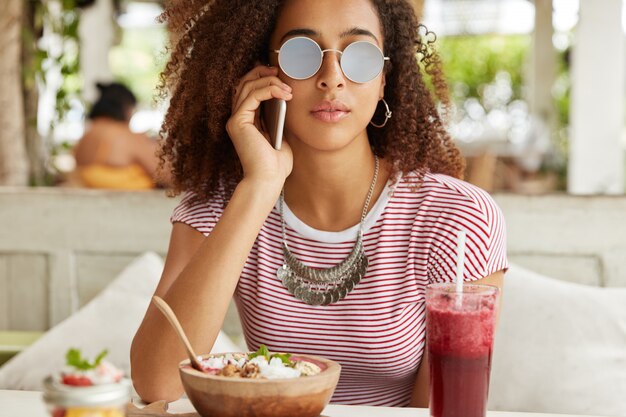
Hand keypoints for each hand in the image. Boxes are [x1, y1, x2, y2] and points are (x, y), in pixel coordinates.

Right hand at [226, 65, 292, 185]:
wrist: (268, 180)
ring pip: (247, 86)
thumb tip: (285, 98)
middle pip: (244, 83)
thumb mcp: (281, 135)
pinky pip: (252, 96)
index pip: (249, 90)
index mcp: (247, 121)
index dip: (262, 77)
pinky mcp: (238, 123)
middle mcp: (237, 119)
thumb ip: (279, 118)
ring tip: (287, 87)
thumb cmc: (276, 165)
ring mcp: (235, 120)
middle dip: (262, 73)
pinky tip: (284, 93)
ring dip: (269, 81)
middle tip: (280, 71)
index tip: (280, 74)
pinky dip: (268, 90)